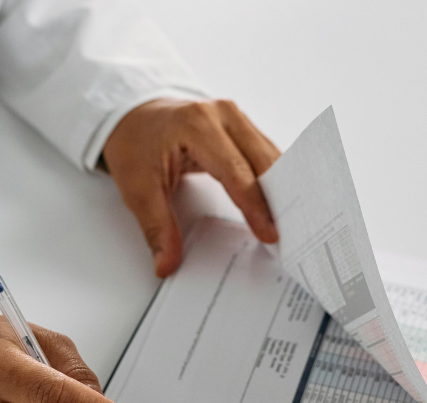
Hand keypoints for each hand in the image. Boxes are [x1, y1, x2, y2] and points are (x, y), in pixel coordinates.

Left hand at [102, 98, 280, 277]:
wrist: (132, 116)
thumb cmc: (135, 145)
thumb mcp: (137, 189)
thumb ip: (157, 228)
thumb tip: (166, 264)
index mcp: (196, 124)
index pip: (236, 171)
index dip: (256, 206)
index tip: (269, 233)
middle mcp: (222, 114)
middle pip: (263, 161)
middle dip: (279, 199)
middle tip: (291, 234)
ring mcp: (235, 116)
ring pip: (271, 156)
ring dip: (284, 189)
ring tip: (294, 223)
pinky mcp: (242, 125)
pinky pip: (267, 153)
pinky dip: (277, 179)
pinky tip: (284, 203)